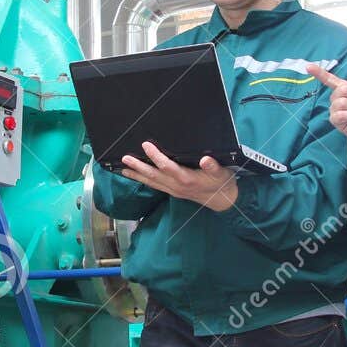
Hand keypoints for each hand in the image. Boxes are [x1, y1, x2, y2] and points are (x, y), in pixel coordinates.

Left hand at [119, 141, 239, 211]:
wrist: (223, 201)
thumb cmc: (222, 183)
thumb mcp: (222, 173)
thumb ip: (213, 167)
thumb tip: (206, 159)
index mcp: (187, 179)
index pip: (168, 167)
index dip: (156, 156)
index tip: (146, 145)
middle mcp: (177, 186)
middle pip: (154, 176)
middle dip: (138, 167)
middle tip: (125, 159)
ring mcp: (174, 190)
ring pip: (152, 182)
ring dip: (137, 176)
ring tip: (123, 170)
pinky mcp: (173, 192)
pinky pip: (155, 186)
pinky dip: (144, 181)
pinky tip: (137, 177)